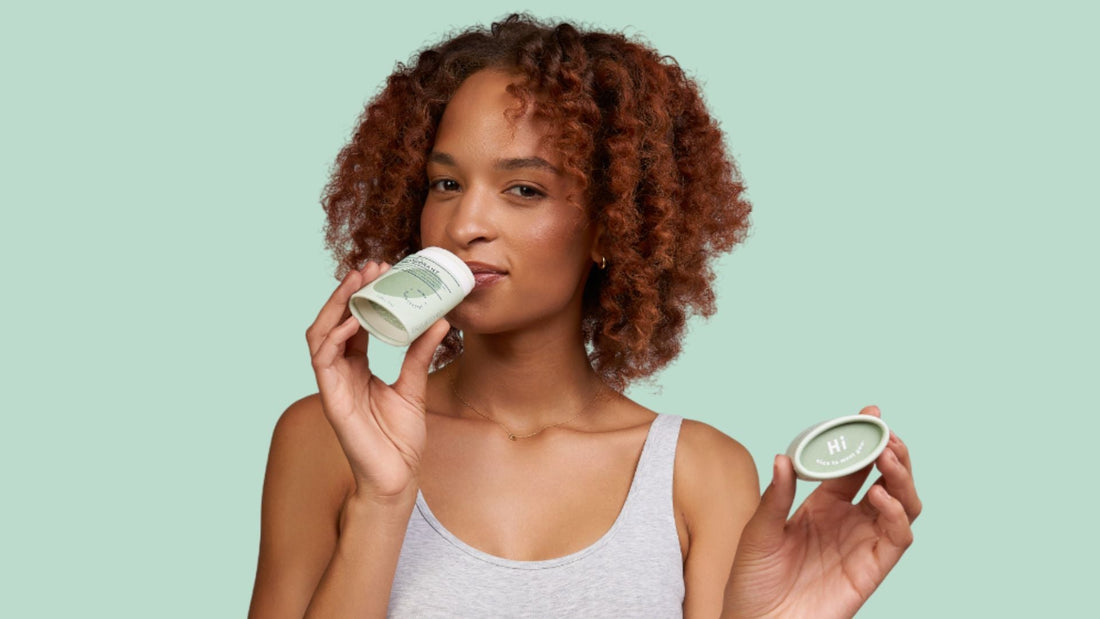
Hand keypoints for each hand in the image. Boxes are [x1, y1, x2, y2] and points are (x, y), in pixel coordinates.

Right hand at [305, 262, 451, 501]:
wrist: (397, 476)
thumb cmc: (401, 438)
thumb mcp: (415, 387)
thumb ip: (420, 354)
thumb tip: (441, 319)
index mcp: (357, 368)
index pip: (353, 322)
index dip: (362, 295)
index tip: (381, 270)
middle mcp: (340, 372)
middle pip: (333, 321)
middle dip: (347, 291)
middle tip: (370, 266)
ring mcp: (332, 384)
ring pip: (320, 333)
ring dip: (336, 304)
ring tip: (357, 281)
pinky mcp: (331, 398)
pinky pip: (323, 360)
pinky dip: (335, 335)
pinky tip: (353, 319)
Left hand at [723, 406, 921, 618]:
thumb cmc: (753, 579)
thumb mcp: (758, 531)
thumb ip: (776, 497)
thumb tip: (783, 457)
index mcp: (823, 504)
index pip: (852, 464)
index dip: (863, 439)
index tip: (870, 413)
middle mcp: (849, 520)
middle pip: (885, 479)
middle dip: (891, 451)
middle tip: (886, 431)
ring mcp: (863, 543)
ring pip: (903, 504)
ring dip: (902, 477)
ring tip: (889, 457)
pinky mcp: (872, 569)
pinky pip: (898, 537)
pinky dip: (897, 513)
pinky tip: (880, 495)